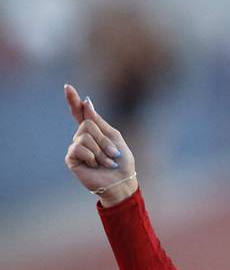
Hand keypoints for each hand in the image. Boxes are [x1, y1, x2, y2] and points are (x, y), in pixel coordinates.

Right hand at [63, 84, 137, 203]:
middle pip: (87, 124)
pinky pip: (78, 148)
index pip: (80, 114)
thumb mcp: (114, 137)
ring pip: (84, 136)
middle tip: (112, 154)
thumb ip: (99, 121)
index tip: (67, 87)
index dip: (74, 101)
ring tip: (106, 162)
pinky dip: (92, 157)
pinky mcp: (71, 159)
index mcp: (94, 132)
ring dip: (100, 151)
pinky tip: (95, 166)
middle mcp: (82, 137)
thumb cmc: (121, 162)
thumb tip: (87, 102)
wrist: (121, 182)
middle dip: (104, 140)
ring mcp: (76, 147)